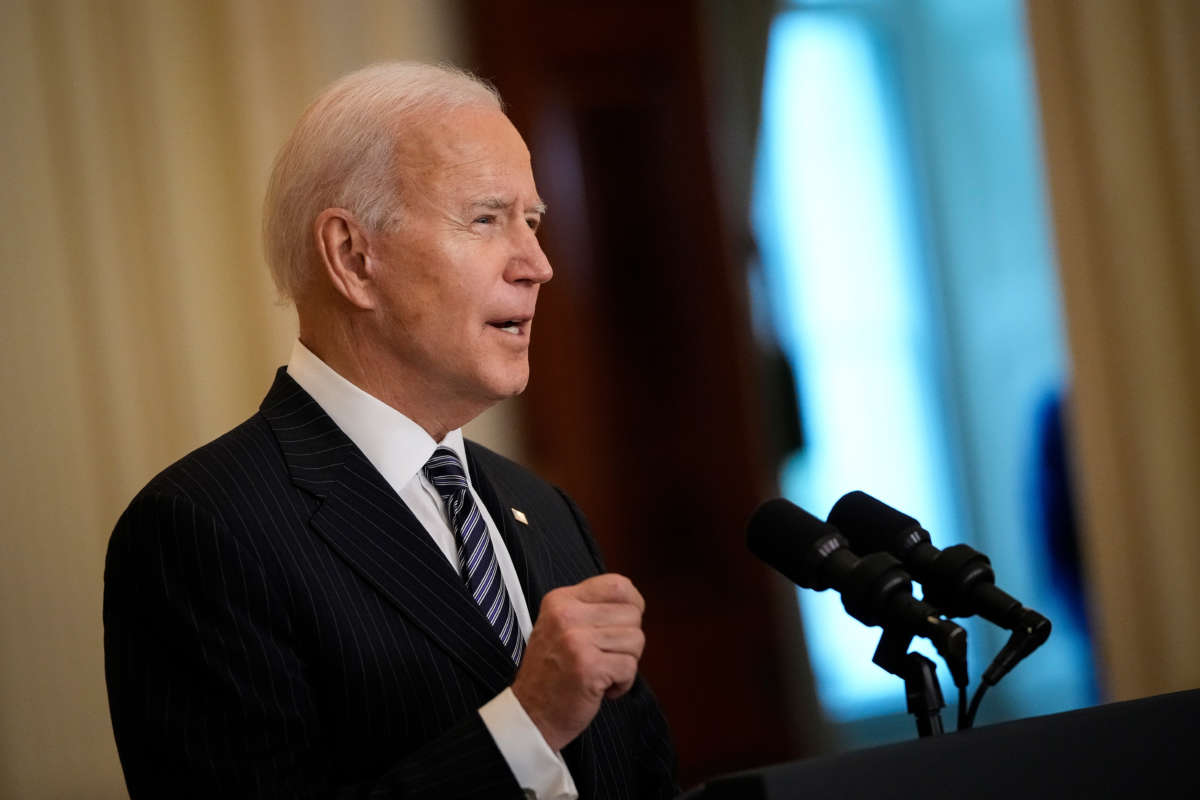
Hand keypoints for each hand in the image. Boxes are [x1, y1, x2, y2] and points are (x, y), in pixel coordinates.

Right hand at [510, 573, 645, 750]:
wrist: (530, 715)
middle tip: (605, 657)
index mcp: (561, 600)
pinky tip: (601, 688)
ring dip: (626, 663)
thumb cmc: (552, 673)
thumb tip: (634, 603)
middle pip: (632, 614)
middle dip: (628, 641)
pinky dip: (623, 684)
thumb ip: (591, 609)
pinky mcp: (588, 667)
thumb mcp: (560, 626)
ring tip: (601, 673)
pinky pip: (630, 667)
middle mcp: (566, 615)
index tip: (625, 624)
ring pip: (636, 640)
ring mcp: (576, 640)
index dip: (633, 604)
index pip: (618, 585)